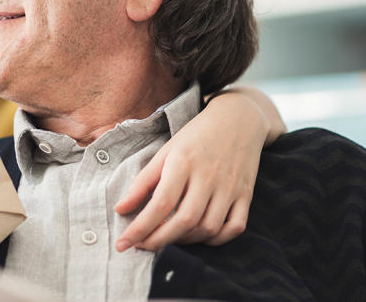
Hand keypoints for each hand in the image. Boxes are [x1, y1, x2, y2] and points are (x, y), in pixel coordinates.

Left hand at [113, 88, 281, 251]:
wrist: (238, 119)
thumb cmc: (195, 137)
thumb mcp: (165, 152)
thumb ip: (142, 182)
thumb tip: (120, 210)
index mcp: (183, 162)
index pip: (161, 203)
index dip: (140, 228)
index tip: (123, 243)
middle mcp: (208, 176)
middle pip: (184, 220)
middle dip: (159, 240)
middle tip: (142, 246)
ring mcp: (230, 187)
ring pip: (208, 227)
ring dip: (184, 241)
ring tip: (166, 237)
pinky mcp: (246, 194)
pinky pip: (234, 228)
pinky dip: (216, 239)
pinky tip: (198, 236)